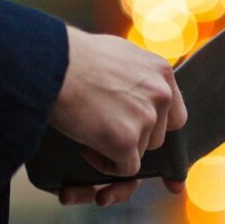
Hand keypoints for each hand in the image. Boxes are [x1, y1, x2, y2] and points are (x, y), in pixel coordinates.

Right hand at [47, 26, 187, 205]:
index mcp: (161, 71)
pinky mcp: (126, 140)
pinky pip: (126, 169)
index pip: (175, 114)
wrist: (50, 63)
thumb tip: (139, 89)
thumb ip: (136, 74)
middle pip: (157, 137)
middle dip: (132, 139)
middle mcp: (160, 93)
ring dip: (116, 150)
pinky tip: (86, 148)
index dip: (156, 127)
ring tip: (88, 132)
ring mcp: (145, 117)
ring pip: (139, 152)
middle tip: (102, 128)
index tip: (136, 130)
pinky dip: (106, 166)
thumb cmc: (72, 56)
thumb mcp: (117, 54)